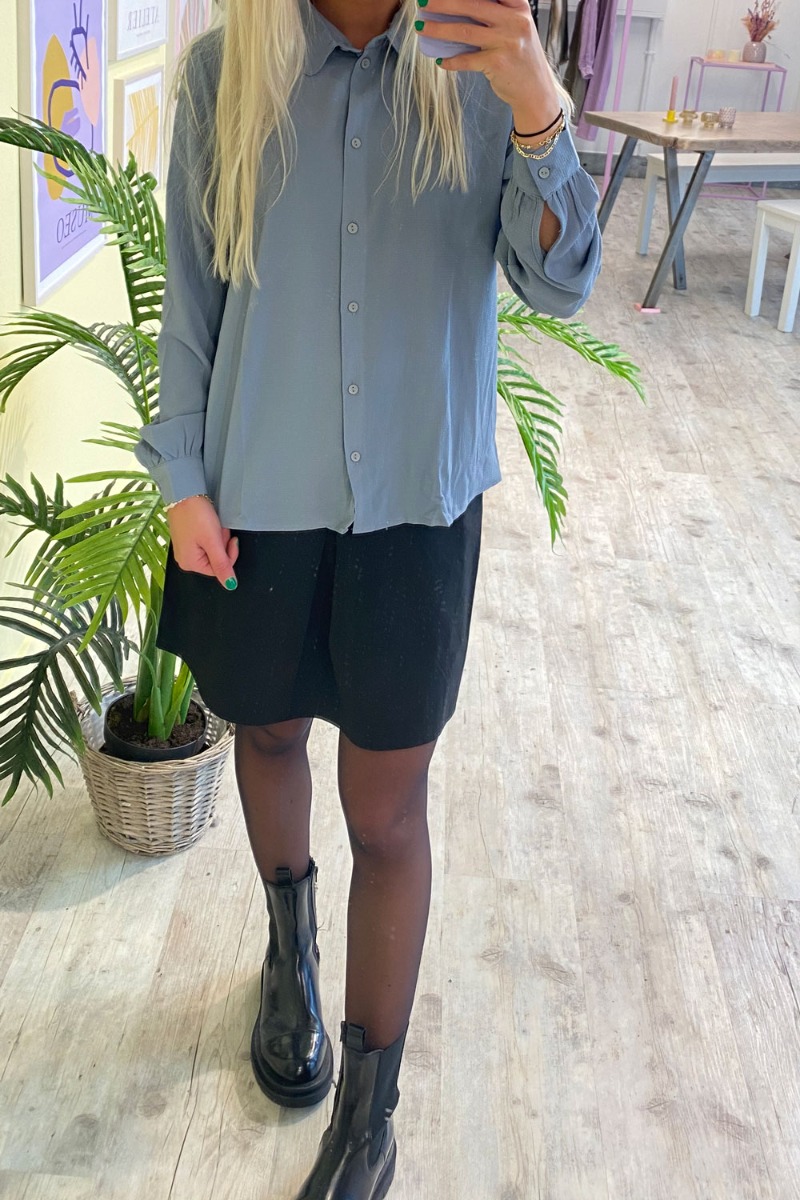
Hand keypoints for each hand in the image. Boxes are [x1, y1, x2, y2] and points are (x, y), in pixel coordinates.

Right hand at [167, 495, 239, 589]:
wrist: (184, 492)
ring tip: (213, 524)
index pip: (220, 569)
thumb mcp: (213, 541)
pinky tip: (208, 523)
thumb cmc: (196, 515)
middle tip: (218, 529)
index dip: (229, 554)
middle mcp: (185, 560)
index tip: (231, 538)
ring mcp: (185, 549)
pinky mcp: (187, 539)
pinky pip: (205, 542)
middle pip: (216, 559)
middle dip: (222, 544)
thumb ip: (222, 565)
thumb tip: (230, 585)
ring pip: (212, 550)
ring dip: (218, 537)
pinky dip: (211, 533)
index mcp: (190, 564)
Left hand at [414, 0, 557, 113]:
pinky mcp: (498, 63)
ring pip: (465, 32)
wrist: (536, 91)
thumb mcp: (516, 27)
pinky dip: (451, 61)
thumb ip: (496, 15)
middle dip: (443, 3)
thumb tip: (458, 8)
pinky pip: (467, 60)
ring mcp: (506, 42)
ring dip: (438, 29)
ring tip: (421, 27)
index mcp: (518, 7)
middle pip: (472, 5)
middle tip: (423, 2)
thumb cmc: (521, 58)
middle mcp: (514, 21)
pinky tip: (440, 61)